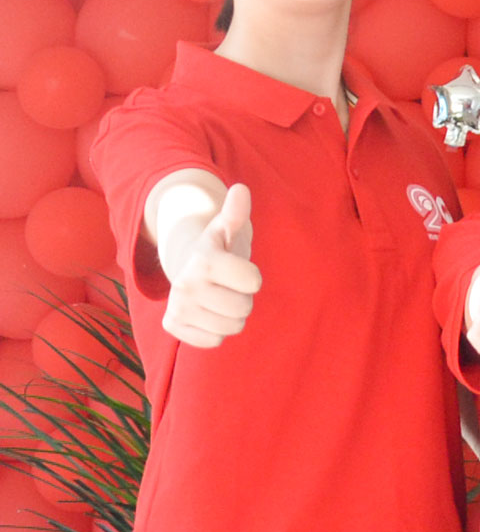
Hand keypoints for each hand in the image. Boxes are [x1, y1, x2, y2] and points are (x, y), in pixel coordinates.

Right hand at [160, 182, 260, 348]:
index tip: (238, 270)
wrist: (187, 268)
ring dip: (231, 315)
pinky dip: (216, 331)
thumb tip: (240, 190)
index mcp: (203, 261)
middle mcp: (185, 285)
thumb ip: (236, 212)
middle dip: (243, 298)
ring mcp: (177, 307)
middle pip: (244, 308)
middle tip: (228, 286)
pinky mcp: (173, 326)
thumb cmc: (218, 249)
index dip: (252, 277)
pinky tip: (207, 313)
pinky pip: (213, 341)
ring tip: (218, 298)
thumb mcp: (227, 228)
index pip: (254, 282)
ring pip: (232, 327)